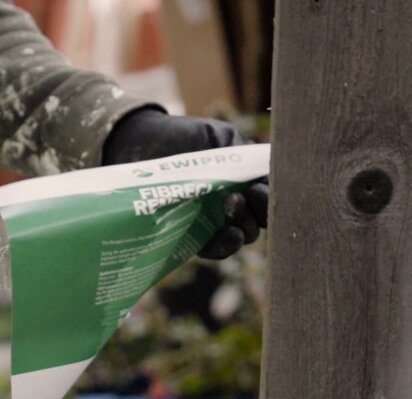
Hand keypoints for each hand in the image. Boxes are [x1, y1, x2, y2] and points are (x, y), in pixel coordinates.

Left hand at [102, 108, 267, 259]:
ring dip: (243, 228)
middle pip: (259, 220)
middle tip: (240, 197)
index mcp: (245, 179)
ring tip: (230, 208)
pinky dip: (225, 245)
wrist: (139, 144)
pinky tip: (230, 234)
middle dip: (257, 212)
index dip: (270, 196)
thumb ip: (246, 156)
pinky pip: (214, 249)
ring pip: (241, 236)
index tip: (259, 189)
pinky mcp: (191, 235)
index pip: (269, 196)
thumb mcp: (220, 139)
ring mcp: (213, 221)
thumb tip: (272, 172)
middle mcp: (233, 203)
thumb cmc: (182, 137)